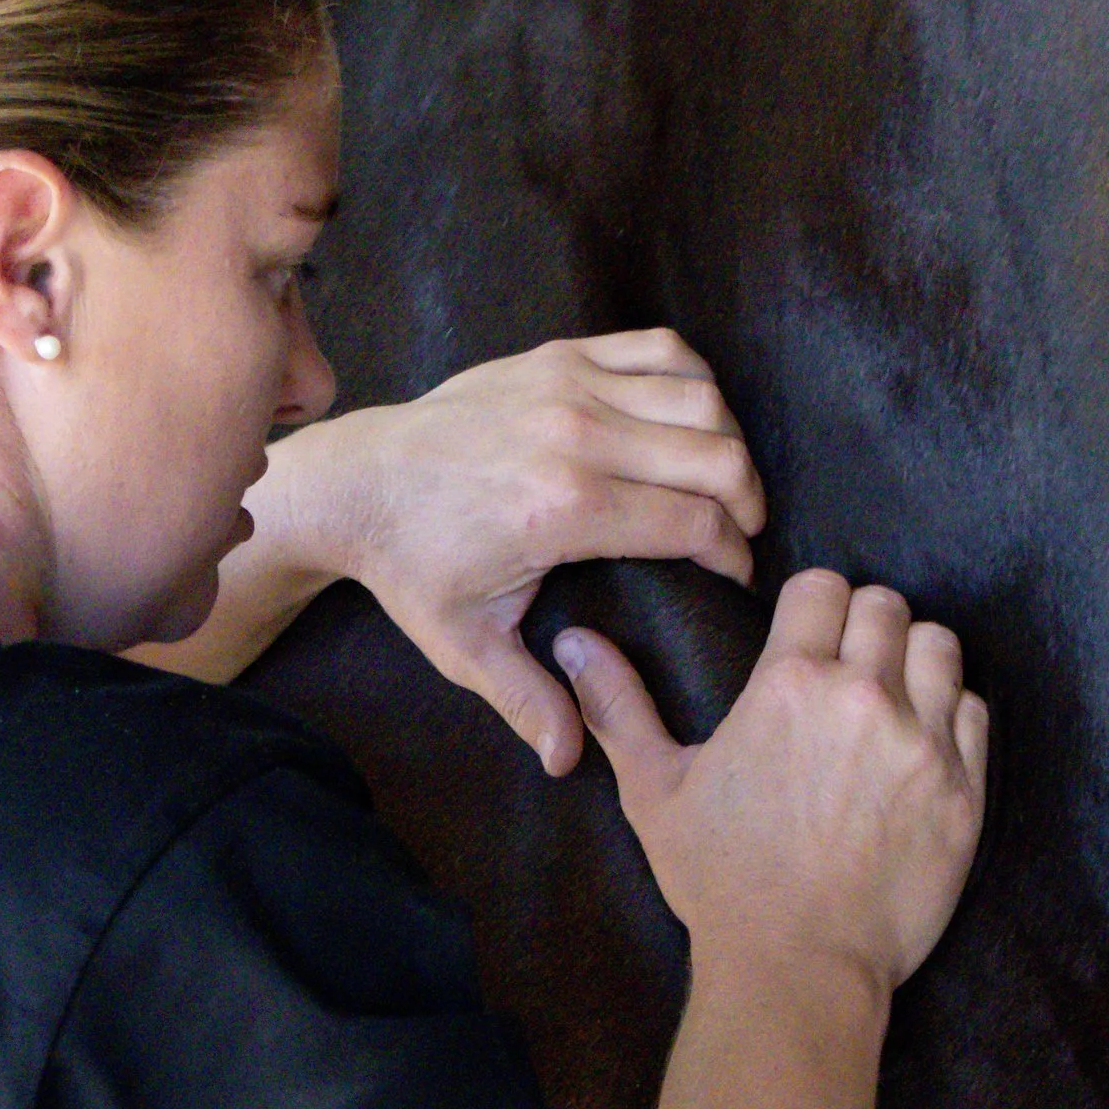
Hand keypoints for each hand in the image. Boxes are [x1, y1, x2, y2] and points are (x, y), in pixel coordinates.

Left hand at [291, 331, 764, 773]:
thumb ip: (527, 699)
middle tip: (739, 533)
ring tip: (720, 483)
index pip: (697, 522)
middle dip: (748, 500)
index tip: (733, 575)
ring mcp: (568, 385)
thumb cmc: (414, 566)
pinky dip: (694, 380)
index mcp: (563, 510)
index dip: (734, 554)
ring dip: (727, 442)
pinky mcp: (558, 354)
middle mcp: (575, 436)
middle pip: (718, 455)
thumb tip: (569, 760)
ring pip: (702, 398)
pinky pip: (661, 347)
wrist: (360, 482)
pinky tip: (687, 421)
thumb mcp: (466, 644)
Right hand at [553, 568, 988, 998]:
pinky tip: (919, 743)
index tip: (804, 633)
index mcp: (790, 684)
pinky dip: (950, 714)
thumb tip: (573, 644)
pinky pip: (975, 710)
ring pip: (940, 646)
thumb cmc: (721, 881)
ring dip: (913, 660)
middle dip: (862, 625)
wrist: (798, 968)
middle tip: (844, 667)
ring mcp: (923, 743)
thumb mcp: (654, 790)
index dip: (810, 604)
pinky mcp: (964, 789)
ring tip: (889, 696)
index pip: (822, 585)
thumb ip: (617, 706)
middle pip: (886, 605)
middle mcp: (864, 698)